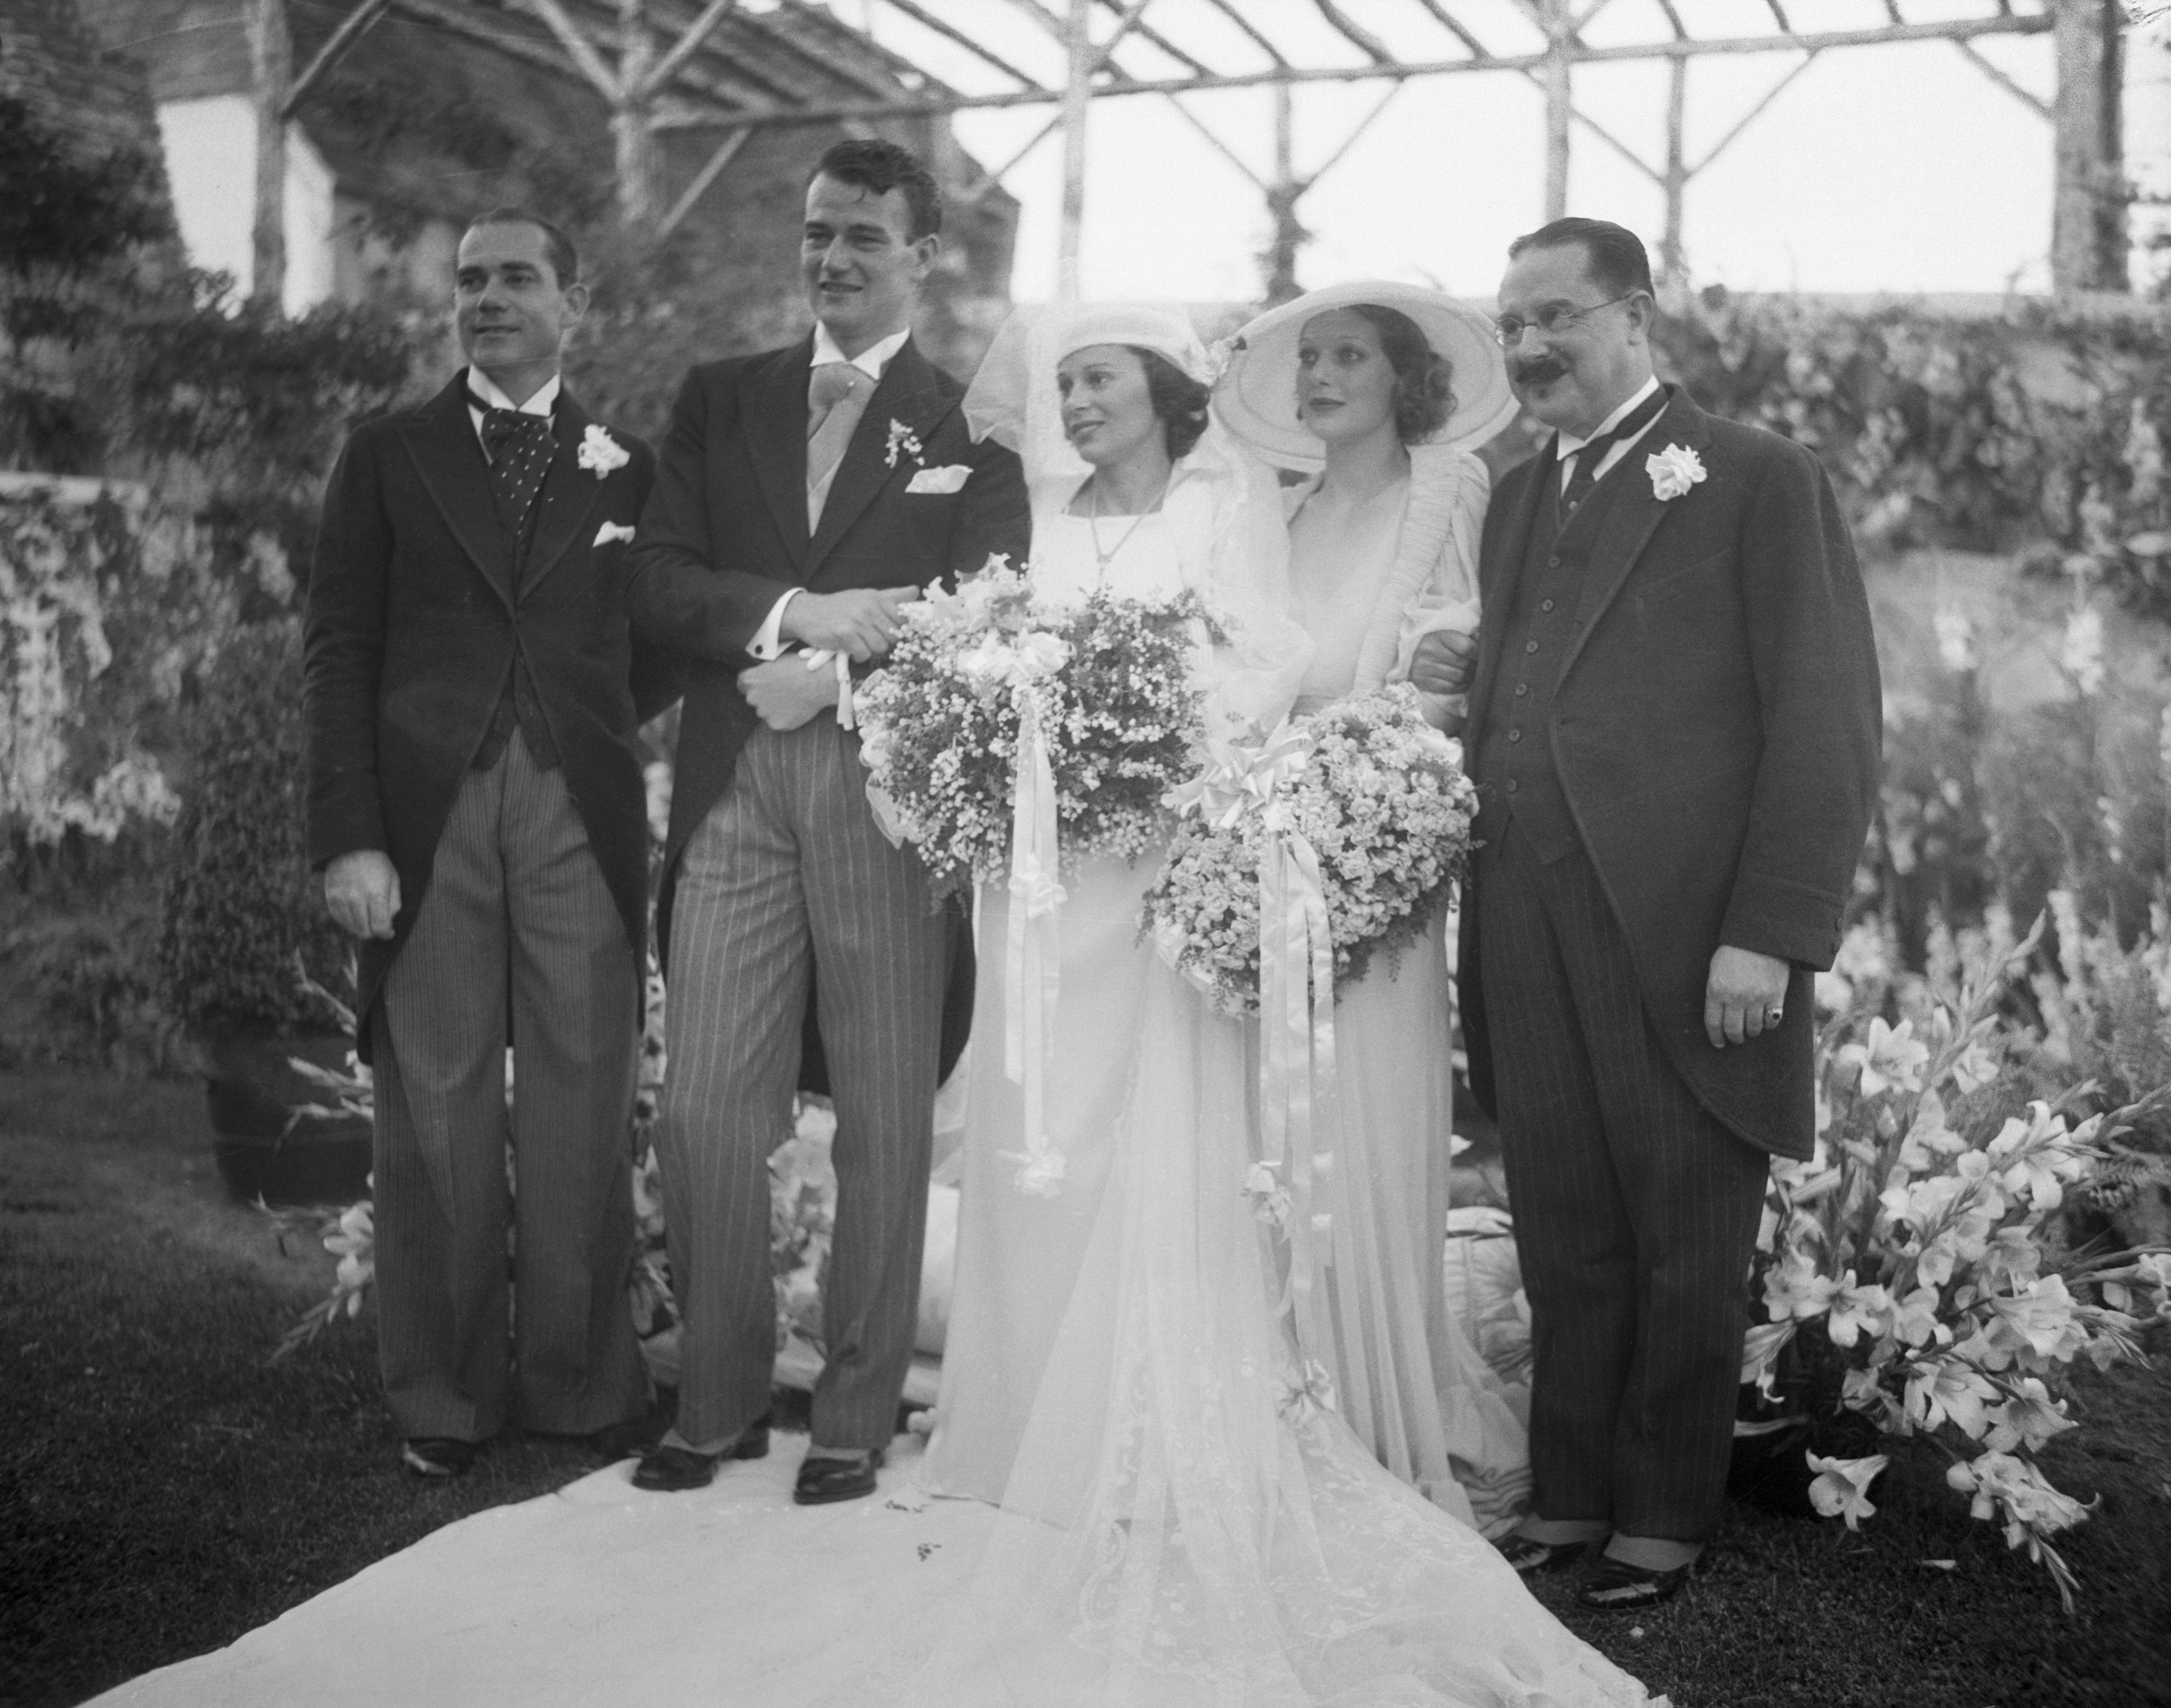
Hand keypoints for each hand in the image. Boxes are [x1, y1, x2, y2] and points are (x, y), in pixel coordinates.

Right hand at [324, 850, 399, 939]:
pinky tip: (355, 914)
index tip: (389, 932)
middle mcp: (356, 899)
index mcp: (376, 894)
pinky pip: (339, 919)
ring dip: (361, 927)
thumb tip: (389, 923)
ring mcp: (341, 899)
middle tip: (379, 926)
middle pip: (364, 932)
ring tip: (368, 918)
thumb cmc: (378, 864)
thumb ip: (394, 904)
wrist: (351, 846)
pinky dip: (348, 921)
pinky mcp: (330, 898)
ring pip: (351, 928)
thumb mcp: (394, 880)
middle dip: (374, 932)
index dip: (386, 934)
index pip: (380, 927)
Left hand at [738, 656, 838, 730]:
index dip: (752, 683)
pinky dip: (784, 718)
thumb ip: (763, 670)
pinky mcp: (775, 724)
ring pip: (765, 711)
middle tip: (781, 692)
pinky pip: (777, 722)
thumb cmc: (800, 667)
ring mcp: (764, 712)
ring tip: (791, 700)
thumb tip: (762, 674)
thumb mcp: (777, 660)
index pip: (741, 683)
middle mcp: (752, 697)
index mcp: (750, 679)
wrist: (819, 682)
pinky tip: (795, 709)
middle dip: (763, 696)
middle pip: (753, 698)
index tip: (761, 684)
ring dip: (774, 708)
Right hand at [779, 587, 914, 661]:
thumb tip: (916, 590)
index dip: (899, 630)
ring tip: (860, 643)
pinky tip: (851, 648)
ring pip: (880, 647)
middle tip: (871, 638)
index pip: (903, 620)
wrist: (808, 612)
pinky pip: (863, 654)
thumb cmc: (841, 606)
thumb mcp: (867, 596)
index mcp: (877, 598)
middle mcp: (868, 608)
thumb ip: (893, 596)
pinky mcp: (844, 635)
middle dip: (885, 642)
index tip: (888, 632)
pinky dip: (858, 656)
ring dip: (871, 650)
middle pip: (894, 637)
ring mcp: (856, 621)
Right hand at [1409, 628, 1476, 695]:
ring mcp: (1424, 667)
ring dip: (1468, 678)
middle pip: (1464, 664)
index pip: (1467, 648)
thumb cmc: (1437, 646)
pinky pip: (1450, 688)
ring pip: (1459, 677)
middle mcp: (1430, 651)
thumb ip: (1469, 639)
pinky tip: (1462, 683)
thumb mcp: (1450, 637)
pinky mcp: (1422, 681)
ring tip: (1470, 675)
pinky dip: (1460, 687)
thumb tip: (1484, 641)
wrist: (1411, 657)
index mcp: (1439, 636)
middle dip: (1474, 667)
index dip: (1478, 655)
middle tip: (1476, 668)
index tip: (1481, 657)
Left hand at [1704, 944, 1790, 1047]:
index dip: (1716, 1037)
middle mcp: (1735, 998)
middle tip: (1736, 1039)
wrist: (1761, 936)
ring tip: (1751, 1030)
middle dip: (1734, 1038)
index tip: (1719, 1044)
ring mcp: (1756, 998)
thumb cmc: (1734, 951)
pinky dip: (1769, 1024)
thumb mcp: (1716, 969)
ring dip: (1751, 1032)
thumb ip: (1715, 991)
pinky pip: (1772, 1020)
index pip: (1713, 1023)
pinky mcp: (1775, 996)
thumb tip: (1718, 1013)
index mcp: (1716, 990)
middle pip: (1733, 1030)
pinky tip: (1766, 1021)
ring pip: (1753, 1028)